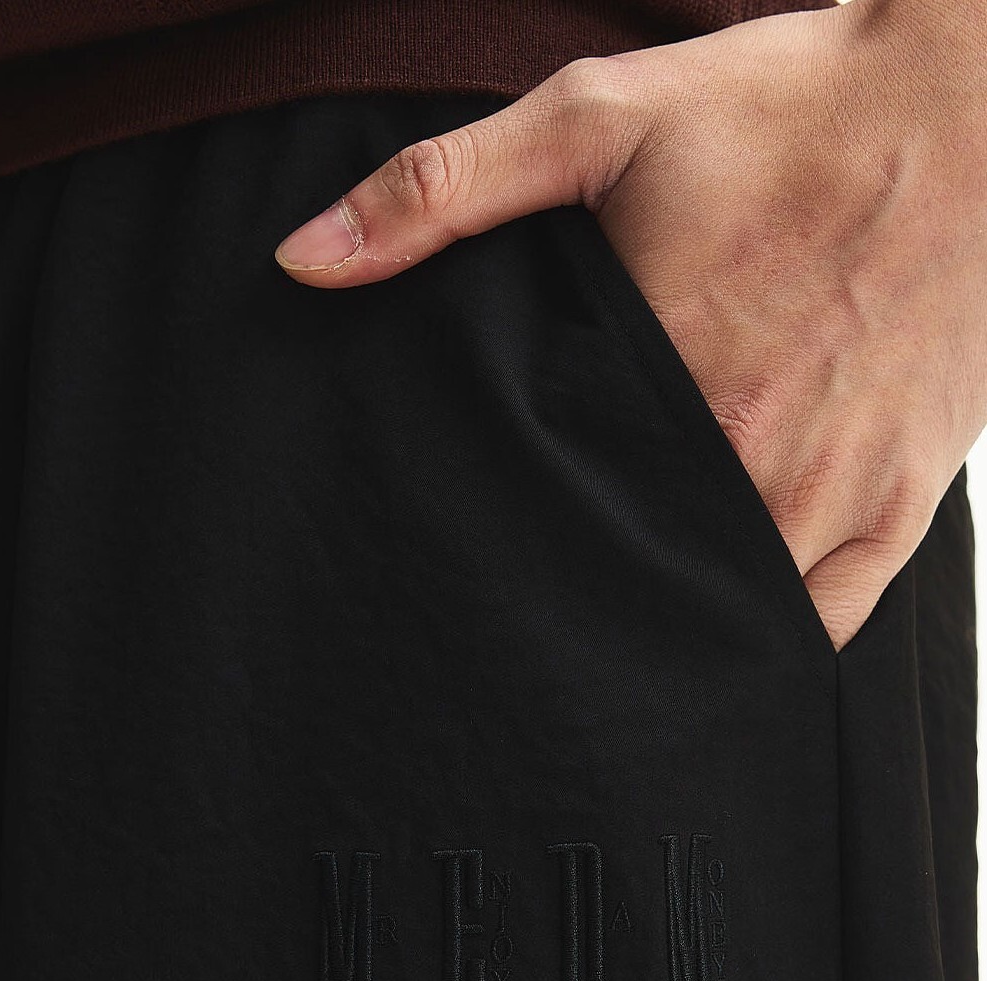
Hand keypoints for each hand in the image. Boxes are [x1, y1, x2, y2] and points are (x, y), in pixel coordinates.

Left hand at [273, 1, 986, 651]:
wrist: (978, 99)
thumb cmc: (789, 108)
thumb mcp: (596, 118)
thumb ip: (440, 191)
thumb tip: (302, 260)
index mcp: (665, 375)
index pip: (546, 512)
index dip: (501, 549)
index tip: (468, 561)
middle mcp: (749, 455)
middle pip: (627, 578)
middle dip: (574, 598)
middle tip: (529, 607)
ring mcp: (835, 493)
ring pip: (723, 618)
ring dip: (662, 626)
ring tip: (609, 628)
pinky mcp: (904, 505)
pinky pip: (822, 625)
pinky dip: (766, 640)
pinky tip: (713, 634)